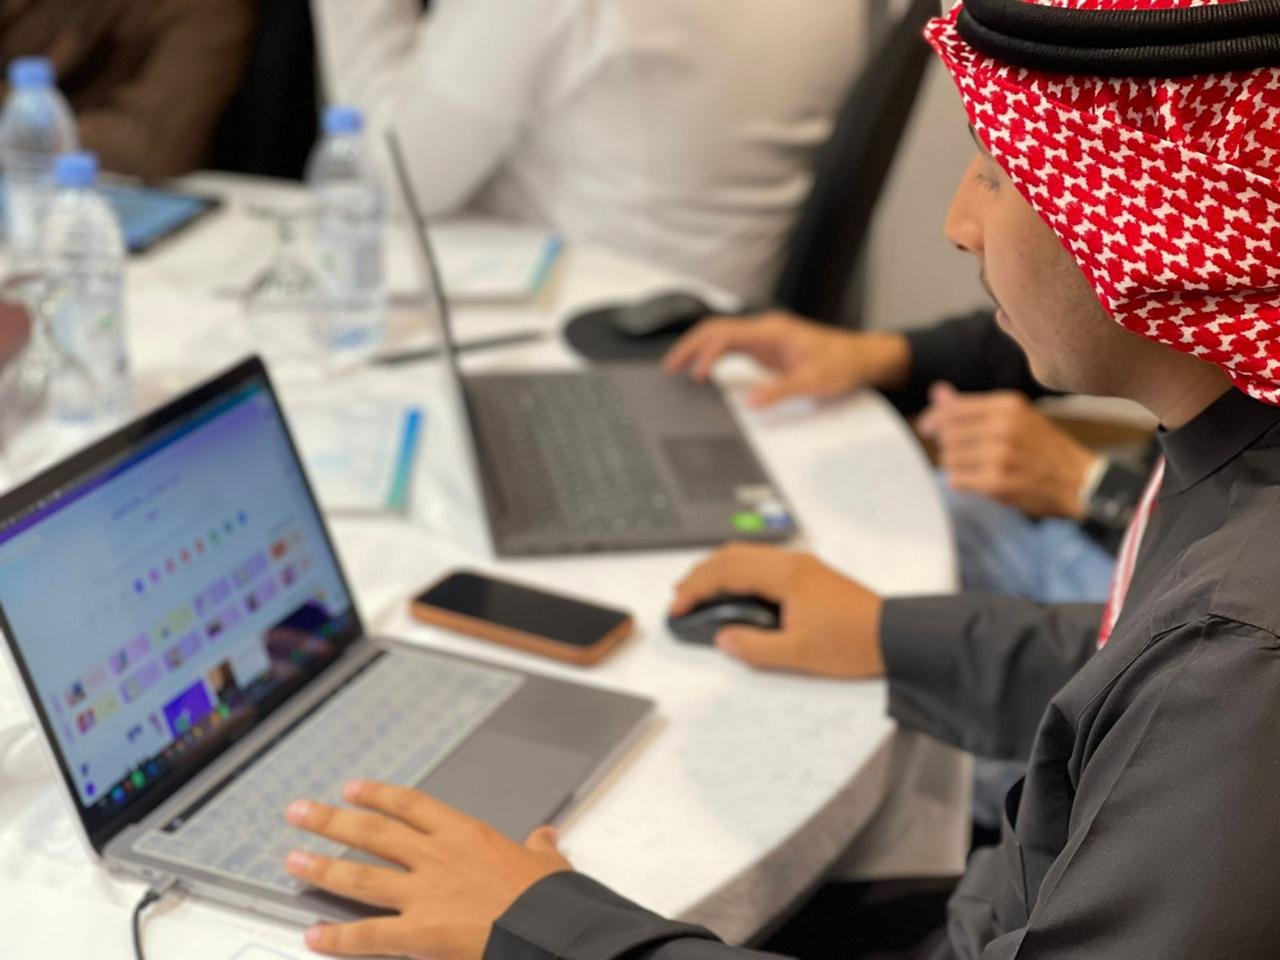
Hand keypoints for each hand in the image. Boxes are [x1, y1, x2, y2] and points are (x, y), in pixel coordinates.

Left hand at [283, 780, 571, 958]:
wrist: (550, 926)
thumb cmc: (549, 896)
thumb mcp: (547, 863)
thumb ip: (539, 848)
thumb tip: (546, 838)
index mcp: (465, 834)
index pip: (410, 805)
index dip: (377, 795)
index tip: (351, 790)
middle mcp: (436, 857)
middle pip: (372, 833)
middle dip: (330, 821)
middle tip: (298, 813)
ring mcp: (423, 894)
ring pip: (360, 876)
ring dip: (322, 868)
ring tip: (291, 861)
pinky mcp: (420, 933)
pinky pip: (369, 935)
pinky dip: (338, 937)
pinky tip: (313, 936)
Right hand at [663, 310, 910, 407]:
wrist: (862, 358)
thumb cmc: (843, 363)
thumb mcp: (813, 381)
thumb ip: (780, 391)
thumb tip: (750, 403)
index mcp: (772, 331)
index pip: (727, 334)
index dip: (706, 352)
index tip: (697, 374)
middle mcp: (765, 330)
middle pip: (716, 329)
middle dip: (690, 346)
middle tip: (670, 366)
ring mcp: (764, 338)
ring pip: (721, 336)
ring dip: (698, 349)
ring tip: (677, 368)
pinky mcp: (766, 350)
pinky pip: (731, 348)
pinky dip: (713, 356)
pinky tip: (704, 371)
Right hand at [670, 543, 884, 677]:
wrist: (897, 637)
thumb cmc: (857, 642)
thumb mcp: (799, 655)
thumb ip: (755, 648)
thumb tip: (724, 639)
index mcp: (786, 576)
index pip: (726, 571)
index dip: (695, 589)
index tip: (677, 606)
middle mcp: (793, 563)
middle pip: (731, 554)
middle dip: (700, 573)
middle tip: (679, 596)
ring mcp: (803, 565)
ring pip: (747, 555)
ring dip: (718, 569)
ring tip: (699, 591)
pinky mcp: (810, 574)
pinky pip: (763, 562)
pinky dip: (738, 571)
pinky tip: (735, 589)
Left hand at [918, 384, 1099, 519]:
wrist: (1079, 481)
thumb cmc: (1043, 447)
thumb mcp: (1015, 416)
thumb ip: (972, 406)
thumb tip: (937, 392)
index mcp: (1007, 405)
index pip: (952, 408)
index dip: (933, 419)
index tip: (927, 428)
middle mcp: (1003, 426)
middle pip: (946, 434)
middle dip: (948, 444)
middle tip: (964, 452)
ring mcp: (1000, 455)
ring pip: (948, 458)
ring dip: (956, 465)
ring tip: (977, 466)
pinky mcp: (997, 483)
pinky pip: (957, 479)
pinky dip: (963, 481)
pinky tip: (980, 480)